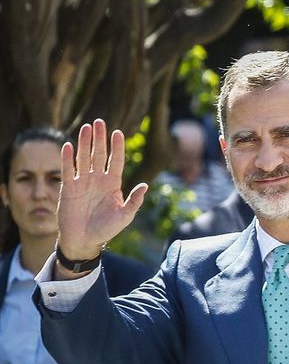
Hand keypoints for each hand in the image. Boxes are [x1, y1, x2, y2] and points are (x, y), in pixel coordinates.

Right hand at [57, 120, 147, 264]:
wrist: (84, 241)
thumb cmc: (106, 230)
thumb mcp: (124, 217)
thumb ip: (134, 201)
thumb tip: (146, 186)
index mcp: (113, 184)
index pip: (116, 161)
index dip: (117, 147)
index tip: (118, 133)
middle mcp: (98, 180)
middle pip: (99, 154)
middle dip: (100, 139)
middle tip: (99, 122)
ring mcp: (83, 182)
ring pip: (84, 158)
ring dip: (84, 143)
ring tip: (86, 128)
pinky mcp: (69, 188)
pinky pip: (68, 170)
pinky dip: (67, 158)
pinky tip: (68, 145)